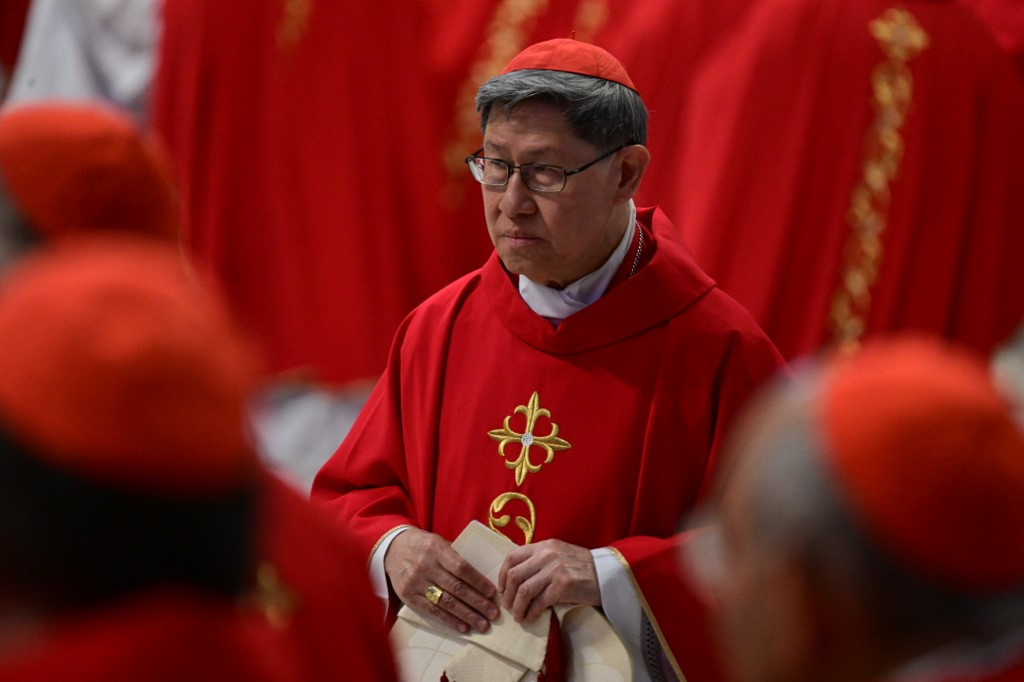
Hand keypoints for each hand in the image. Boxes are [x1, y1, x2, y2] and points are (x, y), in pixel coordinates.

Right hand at [384, 528, 498, 633]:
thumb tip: (481, 580)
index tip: (492, 593)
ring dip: (466, 615)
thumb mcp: (439, 543)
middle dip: (477, 602)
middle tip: (493, 613)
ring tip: (482, 624)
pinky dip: (449, 620)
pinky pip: (432, 611)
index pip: (461, 568)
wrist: (392, 547)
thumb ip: (455, 558)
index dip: (478, 582)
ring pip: (445, 602)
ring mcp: (415, 582)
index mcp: (437, 549)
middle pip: (456, 588)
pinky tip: (463, 627)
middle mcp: (426, 566)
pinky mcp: (408, 596)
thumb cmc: (423, 545)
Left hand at [498, 539, 600, 623]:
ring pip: (523, 591)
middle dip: (507, 594)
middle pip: (514, 576)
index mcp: (544, 545)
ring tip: (518, 616)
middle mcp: (546, 555)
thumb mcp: (559, 554)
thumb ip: (540, 560)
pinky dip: (532, 613)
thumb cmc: (582, 566)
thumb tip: (517, 578)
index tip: (502, 588)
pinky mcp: (562, 586)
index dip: (502, 574)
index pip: (513, 556)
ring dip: (517, 607)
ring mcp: (554, 570)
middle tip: (508, 606)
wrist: (608, 574)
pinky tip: (531, 618)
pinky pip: (539, 602)